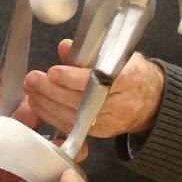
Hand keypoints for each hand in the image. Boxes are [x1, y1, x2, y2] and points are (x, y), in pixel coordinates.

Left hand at [23, 39, 164, 138]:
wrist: (150, 99)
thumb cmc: (131, 72)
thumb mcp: (116, 53)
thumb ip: (88, 52)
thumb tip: (65, 47)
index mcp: (131, 78)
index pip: (102, 80)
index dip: (75, 78)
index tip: (54, 72)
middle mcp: (124, 103)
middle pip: (84, 101)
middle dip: (53, 91)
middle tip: (33, 79)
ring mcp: (113, 121)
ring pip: (76, 116)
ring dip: (48, 103)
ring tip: (31, 90)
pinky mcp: (102, 134)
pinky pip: (74, 127)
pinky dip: (53, 115)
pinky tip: (39, 104)